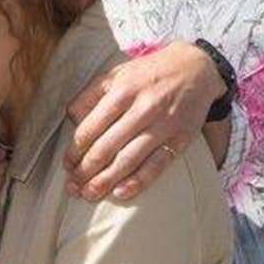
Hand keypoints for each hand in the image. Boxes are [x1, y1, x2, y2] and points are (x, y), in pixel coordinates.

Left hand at [64, 43, 224, 201]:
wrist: (196, 68)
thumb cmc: (150, 74)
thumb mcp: (118, 74)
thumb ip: (92, 95)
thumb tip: (71, 119)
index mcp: (122, 90)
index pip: (91, 127)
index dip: (75, 150)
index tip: (67, 165)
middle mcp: (142, 108)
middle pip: (107, 146)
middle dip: (86, 170)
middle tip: (73, 187)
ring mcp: (163, 125)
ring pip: (129, 159)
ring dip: (106, 180)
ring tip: (89, 194)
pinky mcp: (180, 139)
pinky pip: (156, 166)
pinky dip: (138, 182)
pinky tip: (120, 193)